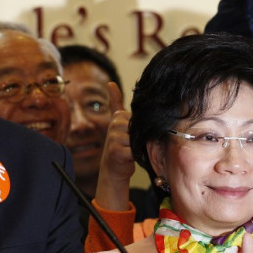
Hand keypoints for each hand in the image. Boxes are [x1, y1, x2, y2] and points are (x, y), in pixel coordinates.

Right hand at [93, 82, 134, 210]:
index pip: (138, 118)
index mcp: (117, 117)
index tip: (132, 135)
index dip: (141, 127)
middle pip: (141, 127)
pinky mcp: (116, 151)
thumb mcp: (120, 123)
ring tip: (131, 151)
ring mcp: (114, 138)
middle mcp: (114, 125)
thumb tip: (110, 83)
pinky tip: (131, 158)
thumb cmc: (120, 145)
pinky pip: (136, 150)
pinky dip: (137, 155)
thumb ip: (116, 103)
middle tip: (133, 145)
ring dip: (140, 147)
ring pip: (139, 139)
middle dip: (141, 137)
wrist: (113, 169)